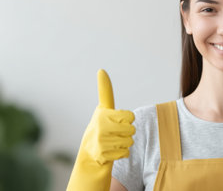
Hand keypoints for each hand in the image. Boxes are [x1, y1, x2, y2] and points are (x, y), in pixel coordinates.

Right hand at [67, 69, 135, 190]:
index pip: (130, 117)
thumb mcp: (103, 108)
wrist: (89, 152)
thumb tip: (101, 70)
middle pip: (132, 130)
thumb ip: (105, 91)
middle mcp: (101, 126)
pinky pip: (126, 153)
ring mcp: (102, 141)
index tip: (118, 120)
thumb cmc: (101, 125)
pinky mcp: (103, 154)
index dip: (127, 120)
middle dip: (126, 133)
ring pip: (130, 142)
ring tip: (112, 142)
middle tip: (115, 133)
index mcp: (104, 114)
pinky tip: (111, 151)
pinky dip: (121, 153)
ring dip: (124, 143)